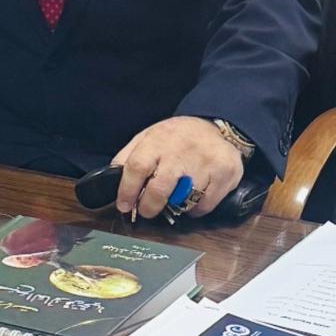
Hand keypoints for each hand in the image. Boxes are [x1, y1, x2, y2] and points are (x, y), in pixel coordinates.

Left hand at [112, 116, 243, 218]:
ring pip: (184, 201)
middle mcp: (181, 151)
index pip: (137, 166)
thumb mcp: (150, 136)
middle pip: (159, 189)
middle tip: (147, 211)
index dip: (127, 189)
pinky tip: (195, 197)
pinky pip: (205, 205)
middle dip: (149, 207)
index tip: (123, 206)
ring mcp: (205, 162)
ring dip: (176, 207)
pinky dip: (196, 209)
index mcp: (158, 140)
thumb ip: (130, 155)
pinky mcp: (224, 173)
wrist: (216, 125)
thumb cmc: (177, 136)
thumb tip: (110, 176)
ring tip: (175, 198)